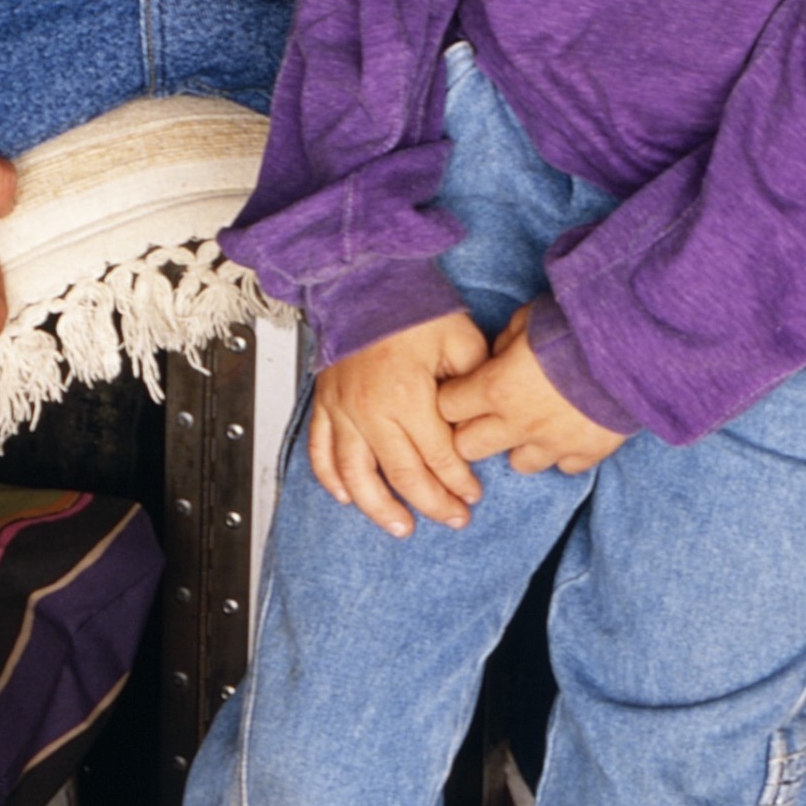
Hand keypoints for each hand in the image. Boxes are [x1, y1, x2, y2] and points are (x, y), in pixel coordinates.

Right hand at [308, 310, 489, 536]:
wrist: (365, 279)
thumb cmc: (411, 304)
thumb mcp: (459, 337)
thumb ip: (472, 381)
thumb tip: (483, 414)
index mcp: (407, 394)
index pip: (438, 455)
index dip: (458, 481)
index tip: (473, 495)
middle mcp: (370, 409)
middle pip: (402, 474)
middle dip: (431, 503)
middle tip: (453, 518)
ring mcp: (343, 409)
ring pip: (356, 475)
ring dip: (379, 508)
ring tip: (401, 527)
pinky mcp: (325, 403)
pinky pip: (321, 452)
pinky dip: (331, 480)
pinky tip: (348, 497)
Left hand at [433, 302, 625, 477]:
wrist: (630, 347)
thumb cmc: (573, 324)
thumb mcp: (527, 317)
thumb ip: (504, 341)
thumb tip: (497, 356)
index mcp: (496, 387)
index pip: (446, 407)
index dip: (450, 398)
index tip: (459, 390)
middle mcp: (518, 424)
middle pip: (468, 448)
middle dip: (471, 431)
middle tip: (487, 413)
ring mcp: (553, 444)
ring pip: (518, 464)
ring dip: (520, 444)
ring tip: (534, 422)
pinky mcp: (586, 453)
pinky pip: (564, 466)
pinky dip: (563, 451)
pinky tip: (570, 428)